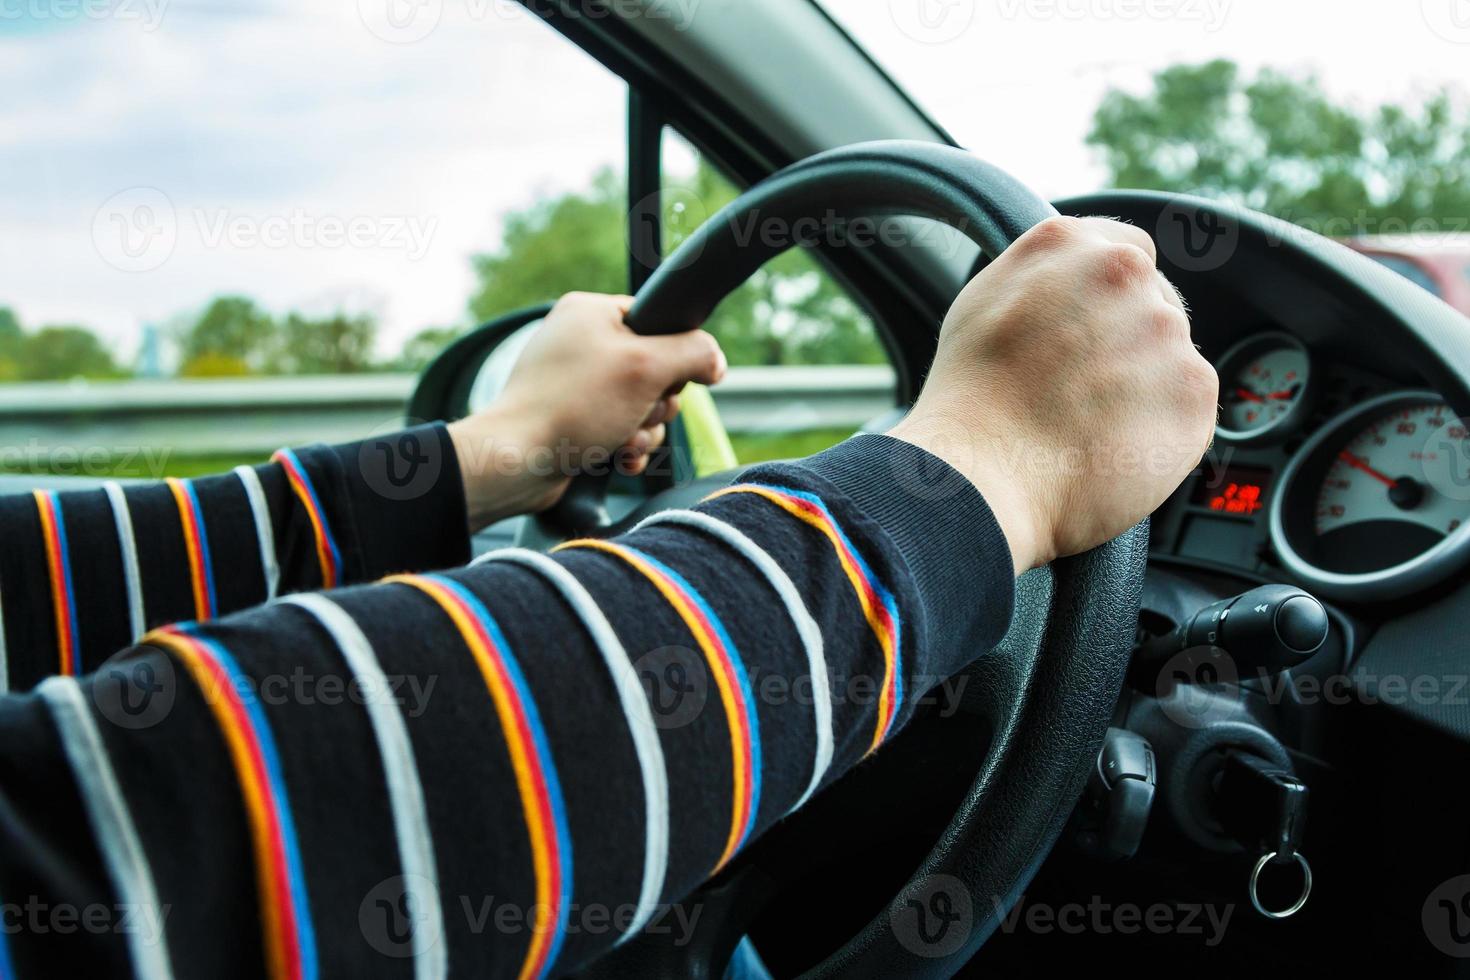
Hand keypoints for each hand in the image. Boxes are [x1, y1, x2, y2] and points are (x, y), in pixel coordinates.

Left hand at [448, 292, 726, 529]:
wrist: (517, 461)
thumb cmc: (573, 406)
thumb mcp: (646, 367)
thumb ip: (692, 353)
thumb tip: (715, 360)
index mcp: (591, 312)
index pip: (658, 320)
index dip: (674, 351)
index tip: (669, 376)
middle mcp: (581, 342)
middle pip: (656, 368)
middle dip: (657, 402)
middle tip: (638, 411)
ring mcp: (577, 384)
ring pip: (643, 404)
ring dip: (644, 429)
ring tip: (623, 440)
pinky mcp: (575, 419)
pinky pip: (622, 428)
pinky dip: (628, 445)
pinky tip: (620, 458)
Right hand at [889, 216, 1217, 574]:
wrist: (983, 473)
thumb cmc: (969, 400)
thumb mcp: (982, 302)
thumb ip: (1042, 275)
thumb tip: (1071, 286)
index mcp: (1070, 244)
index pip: (1126, 250)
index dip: (1108, 299)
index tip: (1093, 330)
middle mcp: (1125, 274)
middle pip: (1154, 302)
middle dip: (1127, 343)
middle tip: (1079, 388)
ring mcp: (1165, 330)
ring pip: (1170, 355)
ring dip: (1143, 385)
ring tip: (1088, 424)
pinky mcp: (1193, 389)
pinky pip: (1188, 404)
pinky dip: (1159, 427)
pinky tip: (1111, 444)